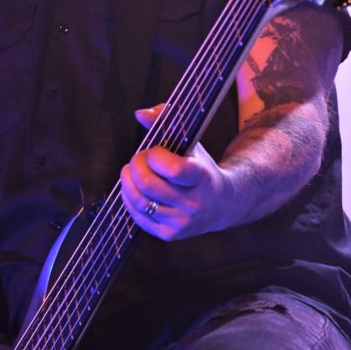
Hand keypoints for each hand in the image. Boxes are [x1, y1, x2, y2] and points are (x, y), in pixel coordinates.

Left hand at [120, 104, 234, 240]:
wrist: (222, 204)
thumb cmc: (201, 168)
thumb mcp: (191, 142)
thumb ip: (166, 120)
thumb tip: (140, 114)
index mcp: (202, 178)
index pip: (173, 169)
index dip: (155, 156)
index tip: (154, 151)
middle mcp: (194, 203)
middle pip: (148, 185)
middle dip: (136, 166)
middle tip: (138, 159)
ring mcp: (182, 222)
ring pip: (140, 201)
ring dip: (128, 182)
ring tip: (131, 172)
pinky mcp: (171, 235)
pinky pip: (139, 217)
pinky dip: (130, 200)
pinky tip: (133, 189)